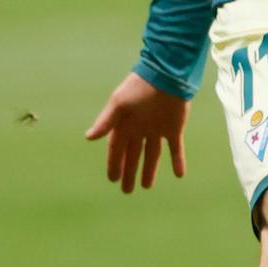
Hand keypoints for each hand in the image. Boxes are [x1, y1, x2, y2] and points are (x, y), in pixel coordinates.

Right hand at [84, 72, 188, 193]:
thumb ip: (106, 121)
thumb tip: (88, 137)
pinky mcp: (174, 128)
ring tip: (146, 187)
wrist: (166, 75)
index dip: (114, 164)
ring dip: (149, 170)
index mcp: (124, 124)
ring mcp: (157, 129)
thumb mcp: (119, 103)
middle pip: (133, 155)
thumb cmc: (139, 87)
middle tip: (127, 191)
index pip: (116, 149)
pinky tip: (180, 175)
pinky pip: (175, 148)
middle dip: (129, 172)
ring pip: (152, 155)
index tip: (112, 179)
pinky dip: (177, 161)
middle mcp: (139, 129)